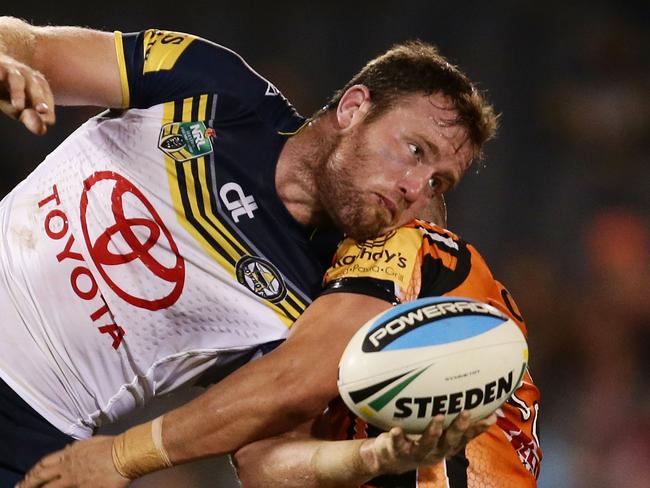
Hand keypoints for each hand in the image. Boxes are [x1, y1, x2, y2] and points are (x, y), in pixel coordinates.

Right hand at [0, 53, 54, 133]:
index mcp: (38, 84)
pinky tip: (0, 79)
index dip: (48, 108)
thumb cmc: (9, 91)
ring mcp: (9, 69)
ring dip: (18, 93)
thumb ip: (32, 118)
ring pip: (17, 80)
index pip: (46, 96)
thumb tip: (42, 130)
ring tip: (18, 107)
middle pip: (34, 86)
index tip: (49, 121)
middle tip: (41, 111)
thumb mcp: (20, 107)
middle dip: (39, 98)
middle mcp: (26, 75)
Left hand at [17, 436, 129, 487]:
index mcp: (70, 454)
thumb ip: (77, 448)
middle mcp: (68, 467)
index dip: (34, 471)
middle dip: (29, 483)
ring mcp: (74, 480)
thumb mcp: (91, 442)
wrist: (125, 454)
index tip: (28, 477)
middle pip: (41, 476)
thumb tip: (68, 449)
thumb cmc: (112, 446)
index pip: (45, 463)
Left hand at [359, 411, 496, 475]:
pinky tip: (396, 429)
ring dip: (433, 432)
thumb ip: (451, 422)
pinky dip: (398, 437)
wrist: (390, 459)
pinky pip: (398, 444)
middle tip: (466, 412)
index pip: (465, 438)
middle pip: (449, 441)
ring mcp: (417, 453)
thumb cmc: (418, 440)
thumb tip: (471, 402)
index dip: (478, 429)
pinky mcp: (398, 452)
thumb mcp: (437, 434)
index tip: (490, 417)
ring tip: (437, 418)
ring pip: (427, 444)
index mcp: (445, 447)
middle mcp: (435, 452)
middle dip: (458, 428)